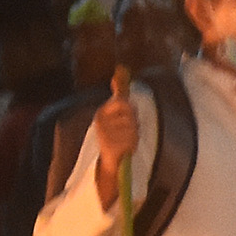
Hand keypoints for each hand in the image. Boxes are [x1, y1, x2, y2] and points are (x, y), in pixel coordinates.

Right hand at [89, 66, 140, 211]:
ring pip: (133, 126)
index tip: (128, 119)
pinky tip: (126, 148)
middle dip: (134, 123)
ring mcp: (105, 133)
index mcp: (102, 112)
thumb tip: (119, 73)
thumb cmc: (117, 136)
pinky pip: (131, 139)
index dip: (130, 111)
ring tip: (126, 141)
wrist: (111, 162)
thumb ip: (119, 93)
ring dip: (134, 134)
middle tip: (128, 132)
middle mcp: (101, 121)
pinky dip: (133, 144)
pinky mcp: (110, 145)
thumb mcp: (117, 114)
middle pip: (130, 113)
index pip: (123, 102)